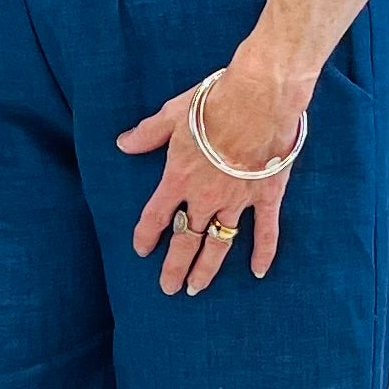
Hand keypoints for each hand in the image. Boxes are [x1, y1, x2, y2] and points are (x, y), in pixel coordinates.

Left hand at [119, 59, 306, 292]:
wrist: (258, 99)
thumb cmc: (213, 103)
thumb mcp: (173, 114)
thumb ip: (148, 133)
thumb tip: (123, 143)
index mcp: (179, 177)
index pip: (156, 216)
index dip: (147, 236)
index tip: (142, 250)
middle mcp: (205, 197)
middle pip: (186, 240)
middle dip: (175, 266)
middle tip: (169, 288)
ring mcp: (237, 200)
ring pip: (219, 244)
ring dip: (206, 268)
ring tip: (197, 288)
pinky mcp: (266, 196)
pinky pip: (265, 231)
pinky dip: (263, 252)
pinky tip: (258, 272)